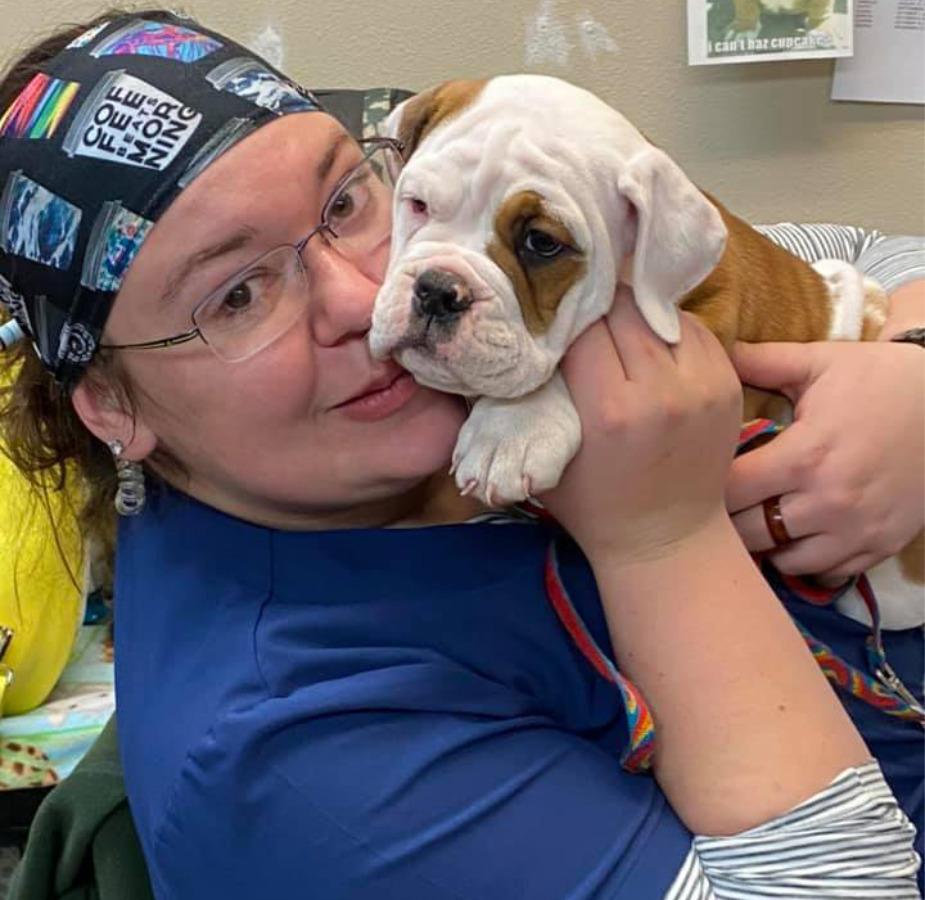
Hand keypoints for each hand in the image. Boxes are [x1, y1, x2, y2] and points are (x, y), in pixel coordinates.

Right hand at [542, 286, 742, 568]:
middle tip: (580, 317)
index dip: (564, 319)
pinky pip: (693, 327)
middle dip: (597, 308)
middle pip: (624, 308)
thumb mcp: (548, 455)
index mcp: (612, 411)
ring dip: (633, 313)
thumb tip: (534, 335)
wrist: (666, 540)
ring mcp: (704, 384)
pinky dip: (666, 327)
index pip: (584, 327)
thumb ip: (538, 397)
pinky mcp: (728, 383)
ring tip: (615, 329)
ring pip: (659, 310)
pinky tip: (649, 344)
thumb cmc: (594, 505)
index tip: (552, 323)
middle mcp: (663, 391)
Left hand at [726, 340, 924, 580]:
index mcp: (805, 455)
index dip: (708, 485)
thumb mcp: (820, 361)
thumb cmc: (880, 378)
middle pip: (750, 534)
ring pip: (785, 561)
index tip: (702, 477)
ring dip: (766, 544)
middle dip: (729, 520)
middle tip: (723, 504)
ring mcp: (857, 530)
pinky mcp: (881, 546)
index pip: (731, 491)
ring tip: (760, 520)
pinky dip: (807, 562)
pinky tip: (799, 537)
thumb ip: (761, 361)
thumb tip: (715, 350)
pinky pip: (828, 574)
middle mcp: (829, 501)